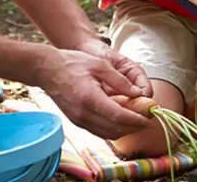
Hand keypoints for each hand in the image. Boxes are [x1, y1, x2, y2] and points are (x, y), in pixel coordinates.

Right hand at [34, 46, 152, 139]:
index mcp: (90, 98)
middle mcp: (84, 114)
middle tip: (147, 119)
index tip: (149, 118)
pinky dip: (113, 129)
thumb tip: (138, 93)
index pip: (119, 116)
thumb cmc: (73, 63)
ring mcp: (78, 120)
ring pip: (107, 134)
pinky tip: (121, 119)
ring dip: (124, 130)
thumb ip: (120, 80)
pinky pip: (98, 131)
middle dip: (134, 127)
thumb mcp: (100, 65)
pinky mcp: (76, 121)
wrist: (46, 70)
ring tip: (137, 120)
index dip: (136, 120)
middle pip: (115, 129)